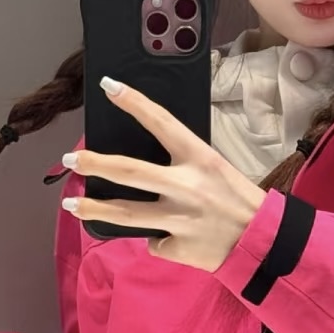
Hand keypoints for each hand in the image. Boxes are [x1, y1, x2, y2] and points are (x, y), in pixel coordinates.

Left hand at [62, 80, 267, 272]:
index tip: (108, 86)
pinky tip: (172, 238)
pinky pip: (155, 241)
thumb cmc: (239, 201)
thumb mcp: (216, 169)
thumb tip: (142, 169)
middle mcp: (186, 185)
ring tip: (71, 206)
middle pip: (129, 171)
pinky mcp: (176, 246)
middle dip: (94, 164)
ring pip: (125, 213)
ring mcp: (179, 218)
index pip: (161, 122)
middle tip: (70, 160)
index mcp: (200, 158)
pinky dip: (158, 239)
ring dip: (94, 209)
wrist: (263, 242)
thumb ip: (183, 166)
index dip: (133, 102)